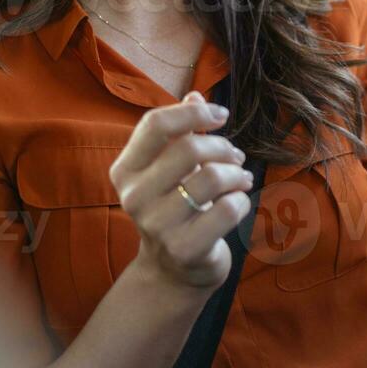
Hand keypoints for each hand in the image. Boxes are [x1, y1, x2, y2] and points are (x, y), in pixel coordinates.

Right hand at [109, 91, 255, 290]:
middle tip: (236, 156)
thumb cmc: (176, 208)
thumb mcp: (171, 169)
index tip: (220, 116)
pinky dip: (241, 201)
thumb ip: (181, 132)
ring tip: (241, 178)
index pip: (156, 124)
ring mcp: (156, 225)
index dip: (194, 113)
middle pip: (189, 149)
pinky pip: (227, 209)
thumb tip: (195, 95)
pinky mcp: (184, 249)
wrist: (172, 272)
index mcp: (125, 170)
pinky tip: (238, 203)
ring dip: (236, 174)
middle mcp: (134, 197)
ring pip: (212, 178)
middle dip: (223, 147)